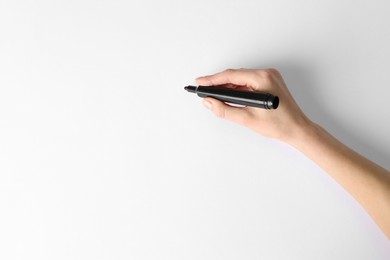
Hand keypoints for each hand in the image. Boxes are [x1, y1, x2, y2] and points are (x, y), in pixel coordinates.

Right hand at [196, 68, 311, 141]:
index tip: (200, 82)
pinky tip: (227, 95)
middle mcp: (267, 74)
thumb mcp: (247, 119)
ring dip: (226, 86)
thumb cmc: (280, 124)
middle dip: (218, 83)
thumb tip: (209, 102)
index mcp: (263, 78)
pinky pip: (247, 83)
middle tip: (203, 89)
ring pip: (240, 79)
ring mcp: (268, 78)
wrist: (297, 129)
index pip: (231, 76)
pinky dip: (236, 89)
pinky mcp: (269, 83)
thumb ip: (225, 110)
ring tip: (212, 93)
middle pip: (235, 76)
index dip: (213, 79)